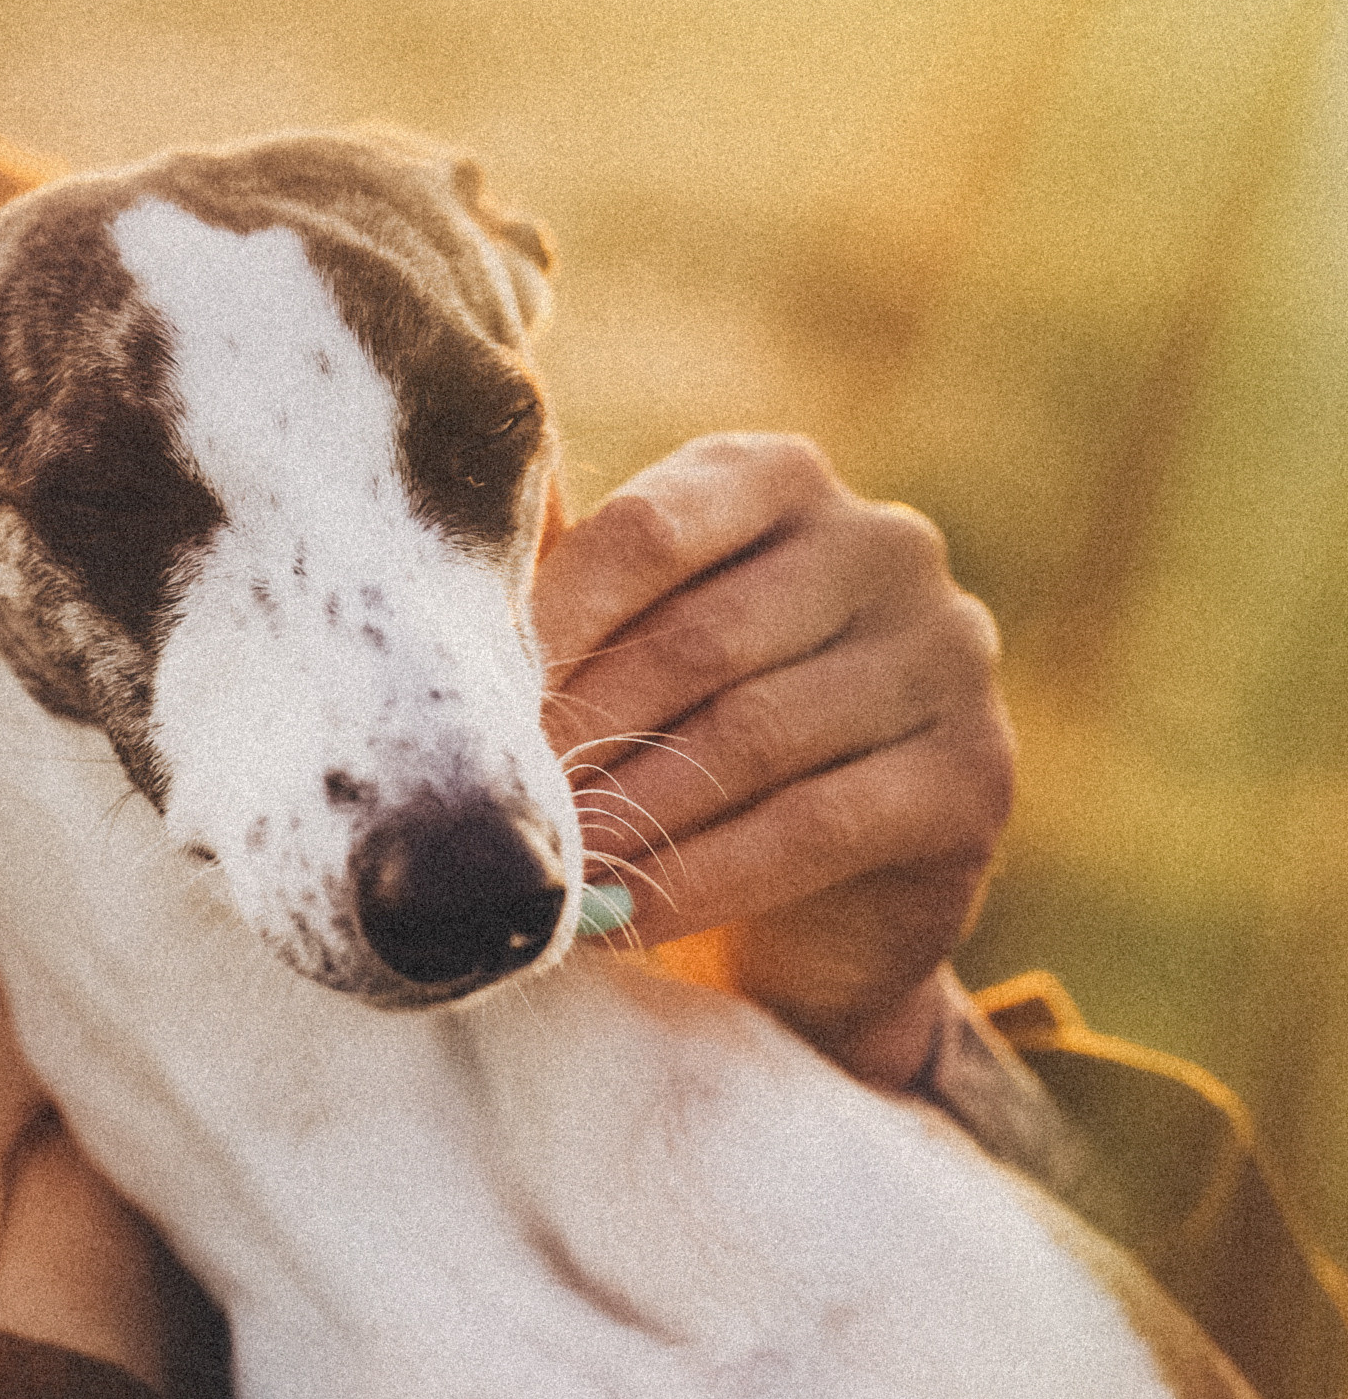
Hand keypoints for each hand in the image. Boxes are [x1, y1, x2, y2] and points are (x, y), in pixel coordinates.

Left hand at [531, 434, 1014, 1086]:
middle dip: (583, 737)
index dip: (551, 625)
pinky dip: (700, 879)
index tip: (466, 707)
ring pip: (752, 738)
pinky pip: (813, 828)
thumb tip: (425, 537)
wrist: (822, 903)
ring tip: (544, 875)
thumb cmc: (686, 739)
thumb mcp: (628, 646)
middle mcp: (884, 546)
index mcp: (780, 480)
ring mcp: (947, 655)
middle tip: (493, 814)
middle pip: (698, 641)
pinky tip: (622, 917)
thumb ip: (564, 589)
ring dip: (630, 818)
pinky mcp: (974, 775)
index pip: (648, 531)